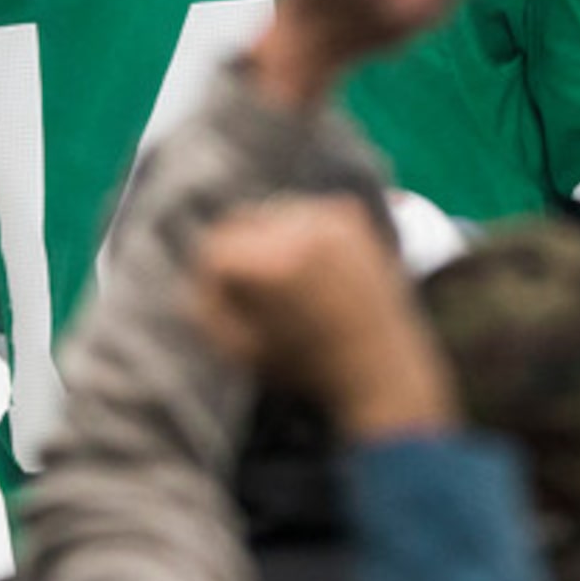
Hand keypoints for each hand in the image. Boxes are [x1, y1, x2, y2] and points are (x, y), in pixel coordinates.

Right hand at [192, 197, 455, 440]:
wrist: (384, 369)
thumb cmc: (307, 370)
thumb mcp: (243, 352)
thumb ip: (206, 310)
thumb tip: (195, 277)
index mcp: (274, 264)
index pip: (213, 249)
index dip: (210, 281)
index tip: (223, 306)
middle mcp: (303, 230)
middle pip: (237, 220)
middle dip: (235, 253)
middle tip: (250, 292)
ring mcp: (331, 217)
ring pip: (268, 211)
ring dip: (264, 239)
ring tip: (282, 282)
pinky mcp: (350, 215)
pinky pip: (301, 211)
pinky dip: (296, 231)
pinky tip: (309, 267)